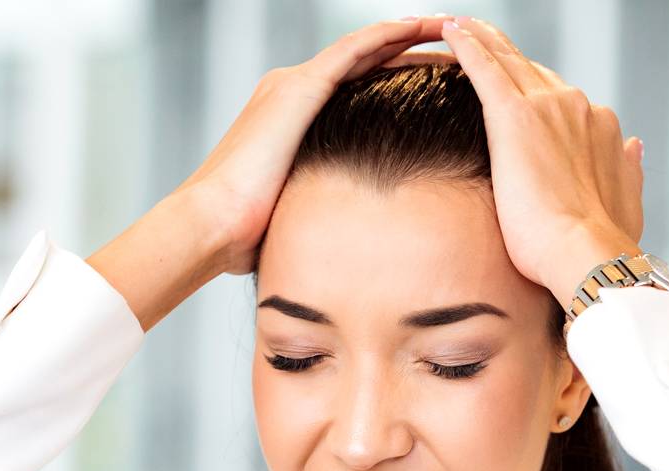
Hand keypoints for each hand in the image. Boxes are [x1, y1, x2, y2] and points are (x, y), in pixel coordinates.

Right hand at [173, 16, 452, 275]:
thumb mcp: (292, 214)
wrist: (211, 223)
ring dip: (409, 33)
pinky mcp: (300, 87)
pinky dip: (391, 34)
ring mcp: (295, 84)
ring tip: (453, 26)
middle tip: (457, 48)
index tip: (436, 84)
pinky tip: (423, 25)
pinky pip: (357, 48)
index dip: (395, 81)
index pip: (354, 89)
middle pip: (365, 62)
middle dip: (410, 52)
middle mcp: (291, 91)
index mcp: (289, 118)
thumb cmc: (244, 236)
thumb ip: (316, 210)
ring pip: (365, 46)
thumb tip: (339, 247)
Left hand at [438, 16, 645, 303]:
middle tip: (478, 38)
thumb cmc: (602, 243)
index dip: (537, 94)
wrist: (585, 253)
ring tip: (459, 26)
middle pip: (532, 72)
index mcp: (600, 128)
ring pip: (506, 62)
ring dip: (482, 40)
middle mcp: (578, 107)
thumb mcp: (627, 203)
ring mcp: (546, 107)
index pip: (562, 101)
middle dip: (505, 56)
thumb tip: (634, 145)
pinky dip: (466, 46)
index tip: (519, 92)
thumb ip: (629, 170)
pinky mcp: (514, 116)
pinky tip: (449, 30)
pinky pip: (484, 69)